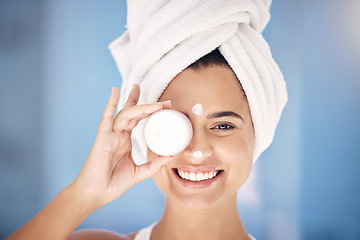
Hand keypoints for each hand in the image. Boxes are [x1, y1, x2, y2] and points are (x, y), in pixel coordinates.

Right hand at [70, 84, 171, 206]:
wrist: (95, 194)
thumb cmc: (112, 183)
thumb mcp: (139, 173)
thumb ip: (154, 165)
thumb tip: (170, 155)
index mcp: (125, 141)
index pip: (138, 120)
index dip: (150, 111)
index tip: (165, 106)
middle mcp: (118, 135)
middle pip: (133, 113)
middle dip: (148, 105)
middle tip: (165, 102)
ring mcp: (110, 135)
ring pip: (125, 115)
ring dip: (139, 105)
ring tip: (155, 103)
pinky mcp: (102, 139)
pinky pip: (106, 119)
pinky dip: (110, 105)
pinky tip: (115, 92)